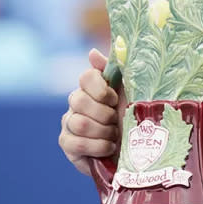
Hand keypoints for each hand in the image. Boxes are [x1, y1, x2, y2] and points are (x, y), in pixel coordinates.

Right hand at [59, 48, 122, 176]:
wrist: (135, 151)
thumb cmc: (134, 119)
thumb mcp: (131, 93)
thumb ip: (116, 71)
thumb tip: (92, 52)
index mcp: (93, 86)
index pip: (86, 77)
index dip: (102, 89)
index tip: (116, 100)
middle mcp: (77, 101)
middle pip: (79, 100)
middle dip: (104, 114)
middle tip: (116, 120)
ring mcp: (69, 122)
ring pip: (79, 123)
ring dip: (103, 132)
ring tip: (115, 136)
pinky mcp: (67, 143)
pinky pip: (76, 143)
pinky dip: (97, 146)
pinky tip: (108, 147)